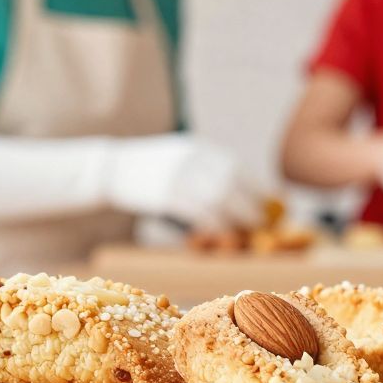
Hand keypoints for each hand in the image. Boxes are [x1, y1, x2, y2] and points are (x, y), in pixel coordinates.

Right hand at [103, 134, 262, 230]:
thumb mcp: (181, 158)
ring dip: (235, 219)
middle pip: (234, 182)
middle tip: (260, 226)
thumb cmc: (150, 170)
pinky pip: (199, 211)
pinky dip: (213, 225)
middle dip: (251, 207)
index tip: (271, 207)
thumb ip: (207, 172)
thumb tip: (243, 200)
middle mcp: (193, 157)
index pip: (238, 168)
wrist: (111, 167)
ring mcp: (180, 174)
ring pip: (220, 198)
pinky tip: (216, 234)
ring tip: (242, 233)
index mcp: (200, 148)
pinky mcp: (166, 193)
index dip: (258, 189)